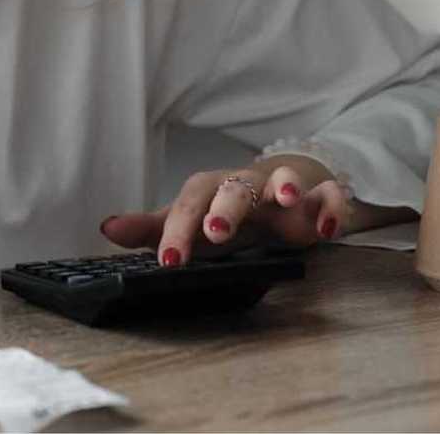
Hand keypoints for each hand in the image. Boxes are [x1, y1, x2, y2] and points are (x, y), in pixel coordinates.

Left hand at [99, 161, 353, 265]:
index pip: (189, 204)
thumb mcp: (190, 222)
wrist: (277, 191)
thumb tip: (107, 228)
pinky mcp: (318, 198)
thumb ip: (152, 229)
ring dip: (286, 185)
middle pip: (235, 187)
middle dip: (227, 208)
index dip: (178, 230)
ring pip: (285, 179)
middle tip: (217, 233)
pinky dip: (332, 206)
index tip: (169, 260)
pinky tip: (328, 228)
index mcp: (210, 191)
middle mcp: (245, 185)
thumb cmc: (224, 211)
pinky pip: (330, 196)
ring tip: (288, 199)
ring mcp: (284, 189)